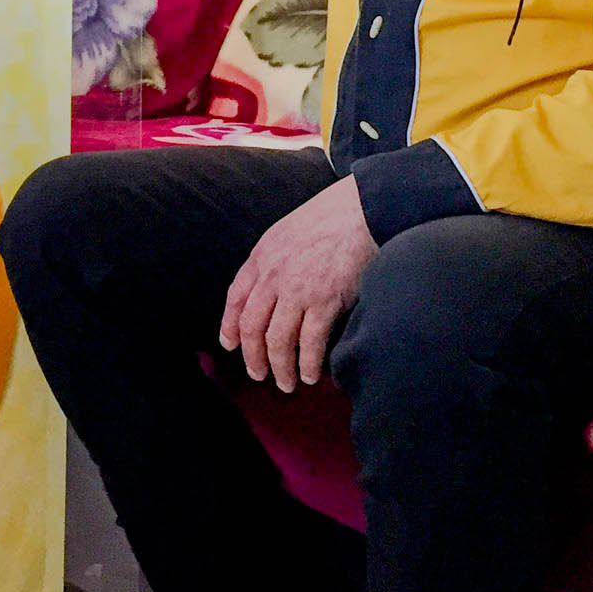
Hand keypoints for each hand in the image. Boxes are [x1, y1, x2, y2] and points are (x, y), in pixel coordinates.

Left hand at [220, 176, 378, 392]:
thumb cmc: (331, 218)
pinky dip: (307, 363)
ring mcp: (298, 290)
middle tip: (258, 374)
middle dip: (253, 356)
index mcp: (262, 256)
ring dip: (280, 367)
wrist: (363, 209)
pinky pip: (309, 343)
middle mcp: (274, 275)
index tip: (230, 345)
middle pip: (252, 326)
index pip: (235, 298)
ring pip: (278, 340)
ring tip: (286, 382)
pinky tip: (309, 374)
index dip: (230, 326)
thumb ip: (274, 259)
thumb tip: (269, 288)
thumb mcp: (287, 231)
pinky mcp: (325, 301)